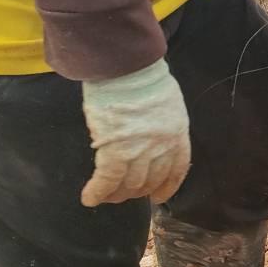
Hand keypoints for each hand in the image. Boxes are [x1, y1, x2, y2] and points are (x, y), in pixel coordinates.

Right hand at [81, 58, 190, 207]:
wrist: (125, 68)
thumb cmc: (143, 77)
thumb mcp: (167, 103)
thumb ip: (162, 124)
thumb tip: (150, 138)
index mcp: (178, 134)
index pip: (177, 170)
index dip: (167, 187)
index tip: (158, 197)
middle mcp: (162, 147)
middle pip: (150, 180)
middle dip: (137, 191)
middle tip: (123, 194)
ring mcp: (139, 151)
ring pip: (129, 184)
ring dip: (116, 194)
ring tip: (106, 197)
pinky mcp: (114, 151)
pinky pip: (107, 180)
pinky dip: (98, 192)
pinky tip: (89, 198)